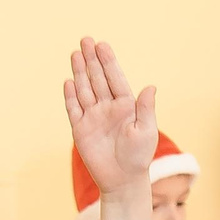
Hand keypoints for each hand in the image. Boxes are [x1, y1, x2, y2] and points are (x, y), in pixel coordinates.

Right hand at [63, 37, 160, 196]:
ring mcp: (93, 117)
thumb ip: (146, 109)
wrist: (123, 180)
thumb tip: (150, 87)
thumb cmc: (139, 156)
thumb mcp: (147, 131)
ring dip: (79, 72)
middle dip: (91, 60)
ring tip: (75, 53)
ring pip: (84, 89)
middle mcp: (108, 107)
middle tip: (86, 40)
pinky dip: (70, 96)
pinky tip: (68, 81)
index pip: (115, 78)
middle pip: (97, 79)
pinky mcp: (80, 129)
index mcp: (126, 105)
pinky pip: (73, 108)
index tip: (102, 45)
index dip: (108, 62)